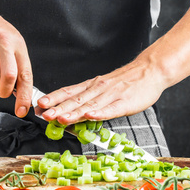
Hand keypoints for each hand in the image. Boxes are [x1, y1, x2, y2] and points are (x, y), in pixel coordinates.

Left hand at [37, 57, 166, 124]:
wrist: (150, 71)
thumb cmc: (128, 81)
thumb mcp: (104, 86)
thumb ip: (89, 98)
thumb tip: (70, 109)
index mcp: (92, 85)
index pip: (69, 91)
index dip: (53, 98)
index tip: (40, 104)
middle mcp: (99, 88)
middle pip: (76, 100)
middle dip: (58, 108)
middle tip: (44, 115)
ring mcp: (112, 95)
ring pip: (90, 105)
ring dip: (74, 113)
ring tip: (61, 119)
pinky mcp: (125, 103)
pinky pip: (111, 109)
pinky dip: (100, 113)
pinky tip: (91, 117)